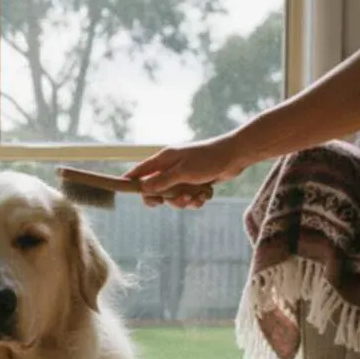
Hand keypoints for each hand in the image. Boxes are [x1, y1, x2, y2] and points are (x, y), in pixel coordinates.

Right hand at [124, 135, 248, 208]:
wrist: (235, 156)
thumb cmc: (207, 159)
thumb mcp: (183, 172)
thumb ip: (163, 181)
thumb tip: (143, 188)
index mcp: (164, 159)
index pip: (140, 171)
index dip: (131, 182)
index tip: (124, 192)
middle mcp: (171, 167)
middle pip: (156, 189)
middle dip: (166, 199)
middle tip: (173, 202)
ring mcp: (183, 175)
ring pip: (174, 197)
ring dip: (184, 202)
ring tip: (195, 198)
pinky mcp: (195, 182)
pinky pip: (188, 198)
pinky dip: (196, 200)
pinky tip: (205, 195)